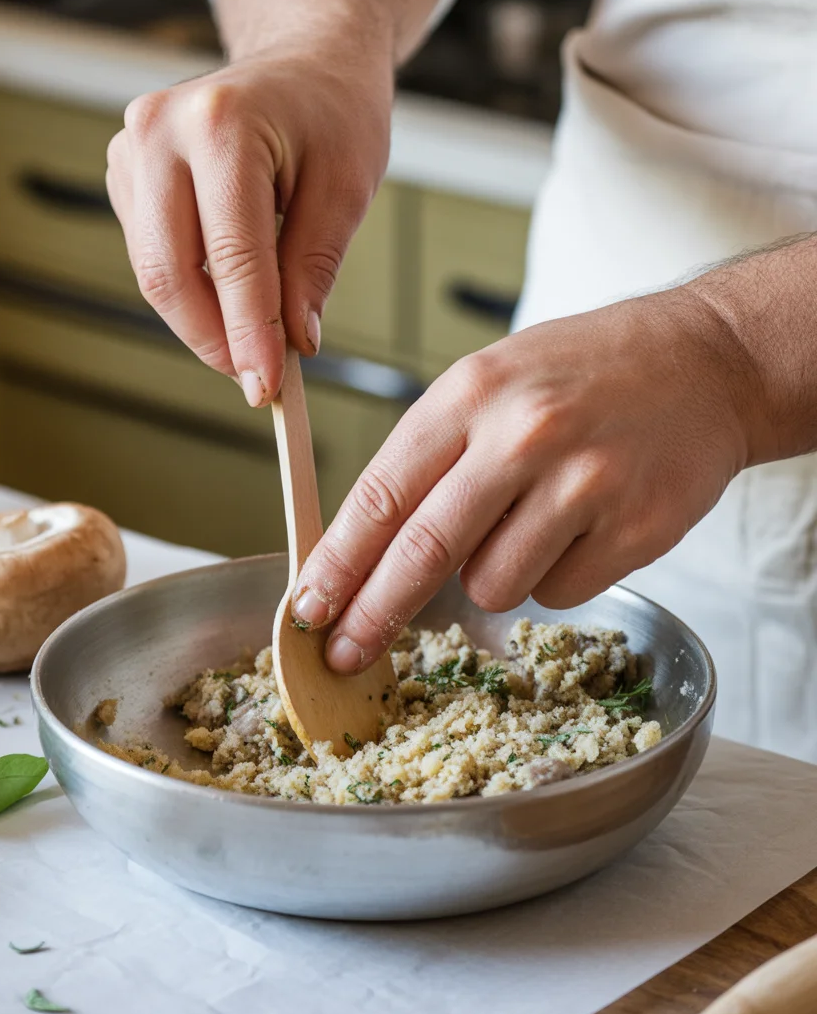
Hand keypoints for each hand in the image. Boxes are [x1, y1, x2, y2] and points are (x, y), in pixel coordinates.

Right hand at [106, 49, 392, 404]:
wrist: (305, 62)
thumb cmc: (333, 115)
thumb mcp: (346, 190)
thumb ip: (313, 269)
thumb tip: (291, 343)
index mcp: (222, 123)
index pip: (232, 255)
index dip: (249, 332)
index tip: (265, 386)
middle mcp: (160, 130)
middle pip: (170, 271)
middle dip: (215, 339)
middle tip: (257, 381)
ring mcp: (132, 148)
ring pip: (155, 272)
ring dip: (202, 322)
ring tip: (253, 342)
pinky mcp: (126, 171)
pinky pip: (151, 256)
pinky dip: (189, 293)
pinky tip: (228, 300)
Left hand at [292, 289, 757, 672]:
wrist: (706, 361)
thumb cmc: (584, 372)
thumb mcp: (490, 380)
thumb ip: (431, 454)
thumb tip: (367, 548)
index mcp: (472, 394)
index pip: (382, 495)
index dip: (337, 562)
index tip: (307, 607)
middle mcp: (524, 437)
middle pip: (423, 552)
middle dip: (374, 613)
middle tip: (343, 653)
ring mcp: (584, 485)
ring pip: (492, 585)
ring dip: (491, 576)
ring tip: (531, 520)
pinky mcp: (635, 530)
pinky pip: (558, 593)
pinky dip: (554, 576)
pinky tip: (580, 526)